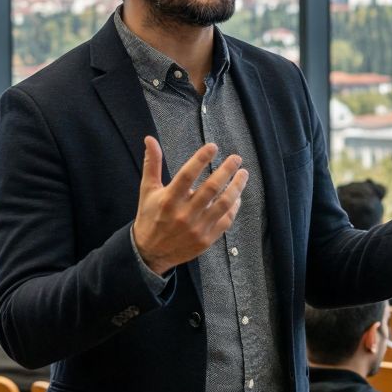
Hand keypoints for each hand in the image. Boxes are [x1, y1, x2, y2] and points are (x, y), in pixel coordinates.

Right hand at [133, 137, 248, 275]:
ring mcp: (197, 228)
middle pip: (211, 188)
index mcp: (168, 200)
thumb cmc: (149, 216)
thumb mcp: (147, 190)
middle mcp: (184, 214)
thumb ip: (152, 164)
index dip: (201, 159)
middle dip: (226, 170)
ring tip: (243, 174)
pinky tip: (238, 196)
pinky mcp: (206, 239)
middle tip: (236, 158)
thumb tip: (150, 139)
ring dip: (237, 187)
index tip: (213, 146)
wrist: (150, 252)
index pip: (187, 175)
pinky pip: (226, 220)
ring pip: (223, 204)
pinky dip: (234, 207)